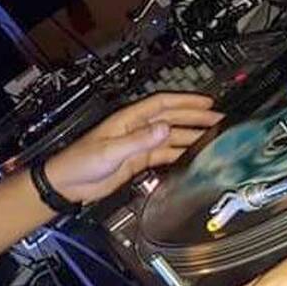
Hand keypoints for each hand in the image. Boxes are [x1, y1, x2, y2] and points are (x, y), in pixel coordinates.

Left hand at [45, 93, 223, 204]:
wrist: (67, 183)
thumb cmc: (79, 162)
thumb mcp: (110, 150)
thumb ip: (138, 141)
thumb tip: (164, 128)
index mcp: (128, 121)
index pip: (162, 105)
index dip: (185, 102)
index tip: (207, 103)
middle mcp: (135, 130)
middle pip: (171, 119)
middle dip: (195, 118)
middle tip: (219, 120)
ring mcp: (137, 145)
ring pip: (170, 137)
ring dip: (191, 136)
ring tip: (213, 138)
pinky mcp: (136, 161)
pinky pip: (163, 154)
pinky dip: (179, 154)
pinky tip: (193, 157)